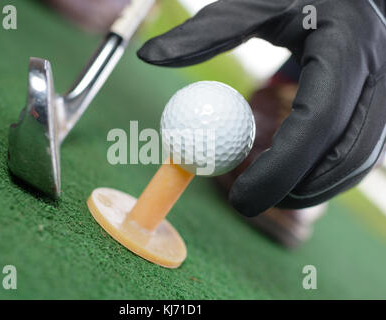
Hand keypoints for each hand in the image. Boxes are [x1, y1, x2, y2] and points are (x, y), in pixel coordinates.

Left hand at [137, 0, 385, 215]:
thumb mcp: (252, 4)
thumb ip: (202, 31)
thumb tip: (148, 56)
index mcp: (344, 45)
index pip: (318, 119)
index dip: (281, 167)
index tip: (240, 198)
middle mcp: (377, 73)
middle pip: (347, 152)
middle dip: (300, 189)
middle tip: (249, 204)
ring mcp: (384, 93)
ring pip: (358, 160)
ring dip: (313, 188)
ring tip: (266, 194)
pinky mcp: (379, 107)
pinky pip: (357, 152)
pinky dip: (324, 173)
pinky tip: (290, 176)